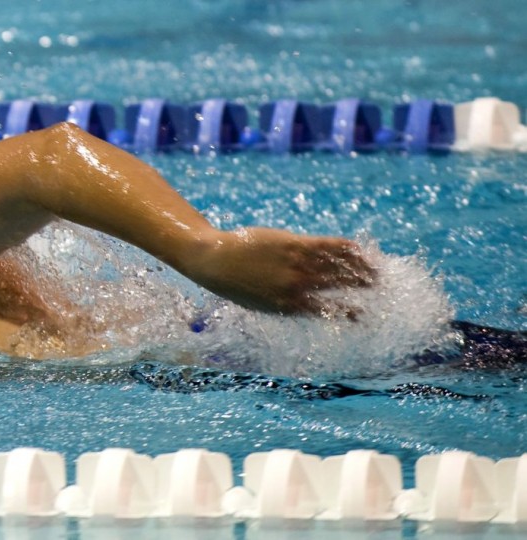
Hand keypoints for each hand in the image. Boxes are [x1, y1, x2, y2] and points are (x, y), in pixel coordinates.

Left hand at [186, 227, 375, 316]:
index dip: (352, 313)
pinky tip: (360, 249)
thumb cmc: (237, 285)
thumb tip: (309, 306)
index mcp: (292, 307)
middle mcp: (298, 287)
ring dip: (363, 267)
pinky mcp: (294, 244)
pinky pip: (329, 246)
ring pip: (340, 265)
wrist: (215, 262)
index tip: (367, 315)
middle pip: (342, 286)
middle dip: (365, 286)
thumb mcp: (264, 303)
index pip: (331, 311)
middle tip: (382, 286)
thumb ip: (289, 303)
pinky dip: (348, 248)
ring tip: (377, 269)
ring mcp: (297, 264)